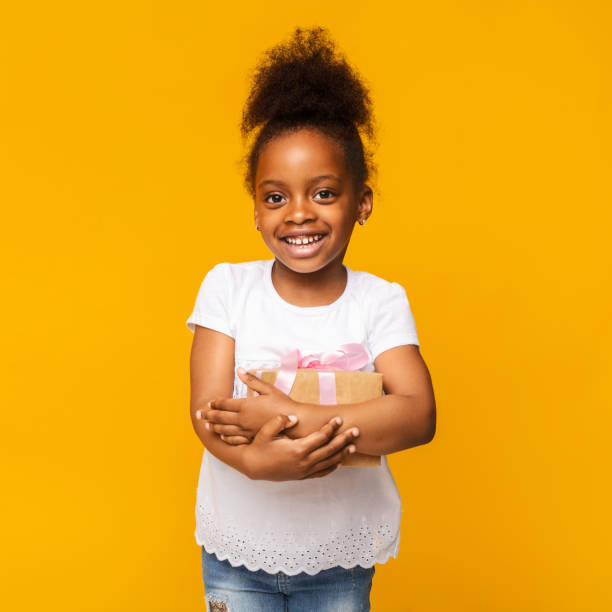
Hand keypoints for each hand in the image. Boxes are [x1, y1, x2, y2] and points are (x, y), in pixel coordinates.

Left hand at [203, 367, 299, 444]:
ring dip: (215, 427)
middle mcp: (243, 418)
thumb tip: (239, 370)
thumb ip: (251, 380)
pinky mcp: (252, 438)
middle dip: (208, 415)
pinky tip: (222, 437)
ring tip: (207, 426)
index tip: (208, 403)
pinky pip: (235, 439)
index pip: (224, 403)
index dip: (215, 403)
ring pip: (225, 429)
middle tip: (198, 415)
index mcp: (245, 405)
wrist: (296, 422)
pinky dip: (226, 437)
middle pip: (220, 417)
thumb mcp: (268, 389)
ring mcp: (247, 430)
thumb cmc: (283, 403)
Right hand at [243, 413, 359, 480]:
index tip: (339, 419)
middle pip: (329, 449)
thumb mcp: (266, 431)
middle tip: (356, 430)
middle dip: (344, 439)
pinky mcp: (302, 476)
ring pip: (328, 462)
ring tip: (353, 446)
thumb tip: (293, 418)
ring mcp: (303, 470)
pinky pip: (321, 472)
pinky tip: (340, 462)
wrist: (253, 466)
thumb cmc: (260, 447)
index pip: (320, 437)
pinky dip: (332, 467)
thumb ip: (280, 422)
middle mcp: (303, 461)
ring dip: (342, 454)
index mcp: (297, 449)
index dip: (330, 427)